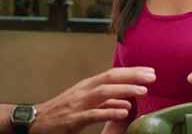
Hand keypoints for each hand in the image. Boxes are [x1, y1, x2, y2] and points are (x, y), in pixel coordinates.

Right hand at [30, 67, 155, 133]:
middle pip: (111, 78)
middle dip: (133, 76)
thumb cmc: (63, 111)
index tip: (150, 71)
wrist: (38, 120)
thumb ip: (106, 102)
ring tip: (143, 91)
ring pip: (104, 92)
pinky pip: (94, 113)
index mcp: (88, 85)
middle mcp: (85, 90)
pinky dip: (109, 111)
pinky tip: (123, 111)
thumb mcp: (86, 102)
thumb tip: (127, 102)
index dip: (132, 72)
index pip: (114, 73)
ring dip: (125, 91)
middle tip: (152, 77)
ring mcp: (79, 103)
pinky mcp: (74, 118)